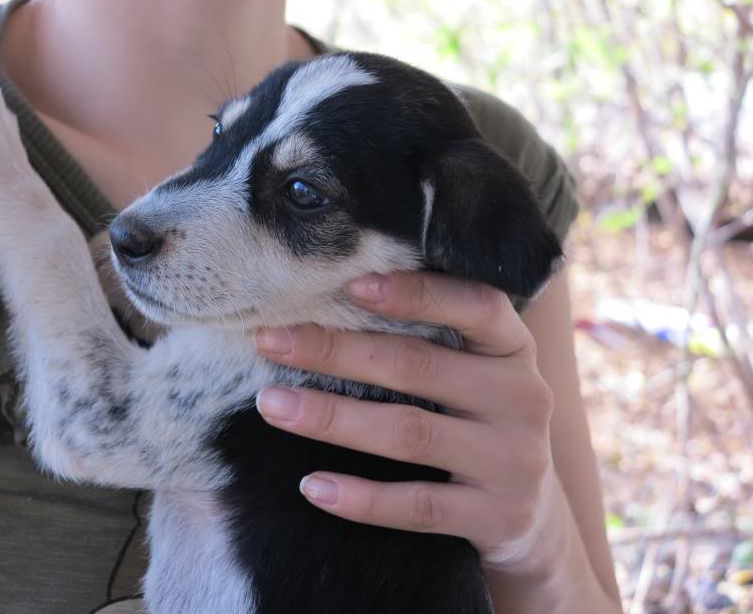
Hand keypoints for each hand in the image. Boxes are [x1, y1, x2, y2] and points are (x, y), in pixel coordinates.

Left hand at [253, 270, 560, 573]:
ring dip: (332, 418)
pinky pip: (417, 506)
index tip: (348, 284)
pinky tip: (312, 486)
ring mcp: (513, 460)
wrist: (529, 513)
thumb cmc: (475, 418)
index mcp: (512, 348)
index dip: (414, 293)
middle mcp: (522, 397)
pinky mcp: (497, 516)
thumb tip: (320, 299)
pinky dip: (361, 498)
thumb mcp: (472, 369)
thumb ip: (425, 335)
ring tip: (273, 405)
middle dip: (335, 351)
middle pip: (418, 366)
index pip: (474, 305)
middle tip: (271, 342)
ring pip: (409, 432)